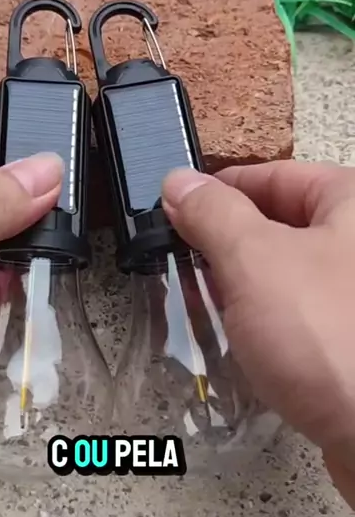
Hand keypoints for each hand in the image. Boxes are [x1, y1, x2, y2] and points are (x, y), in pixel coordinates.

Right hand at [162, 160, 354, 507]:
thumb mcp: (254, 261)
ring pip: (293, 272)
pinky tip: (248, 341)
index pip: (277, 175)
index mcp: (354, 204)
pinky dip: (272, 319)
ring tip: (208, 303)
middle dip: (230, 242)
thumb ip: (213, 215)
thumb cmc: (330, 338)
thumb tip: (180, 183)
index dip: (221, 189)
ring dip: (248, 284)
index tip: (178, 209)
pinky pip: (307, 313)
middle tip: (186, 260)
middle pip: (286, 223)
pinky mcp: (354, 341)